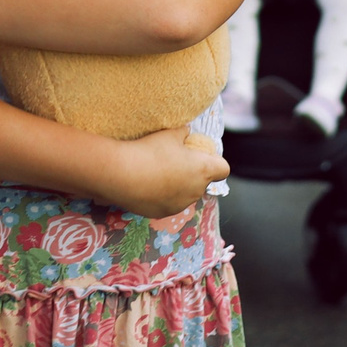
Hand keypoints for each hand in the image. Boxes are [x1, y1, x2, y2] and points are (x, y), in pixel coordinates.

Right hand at [104, 127, 229, 218]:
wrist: (123, 174)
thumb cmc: (151, 150)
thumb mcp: (170, 134)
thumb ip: (183, 133)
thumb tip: (186, 132)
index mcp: (202, 170)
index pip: (223, 169)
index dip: (216, 162)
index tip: (203, 156)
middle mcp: (196, 191)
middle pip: (202, 182)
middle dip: (193, 173)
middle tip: (174, 162)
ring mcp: (180, 205)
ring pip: (185, 194)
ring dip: (178, 186)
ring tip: (157, 173)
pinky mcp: (163, 213)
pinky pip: (169, 203)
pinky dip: (162, 196)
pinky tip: (147, 185)